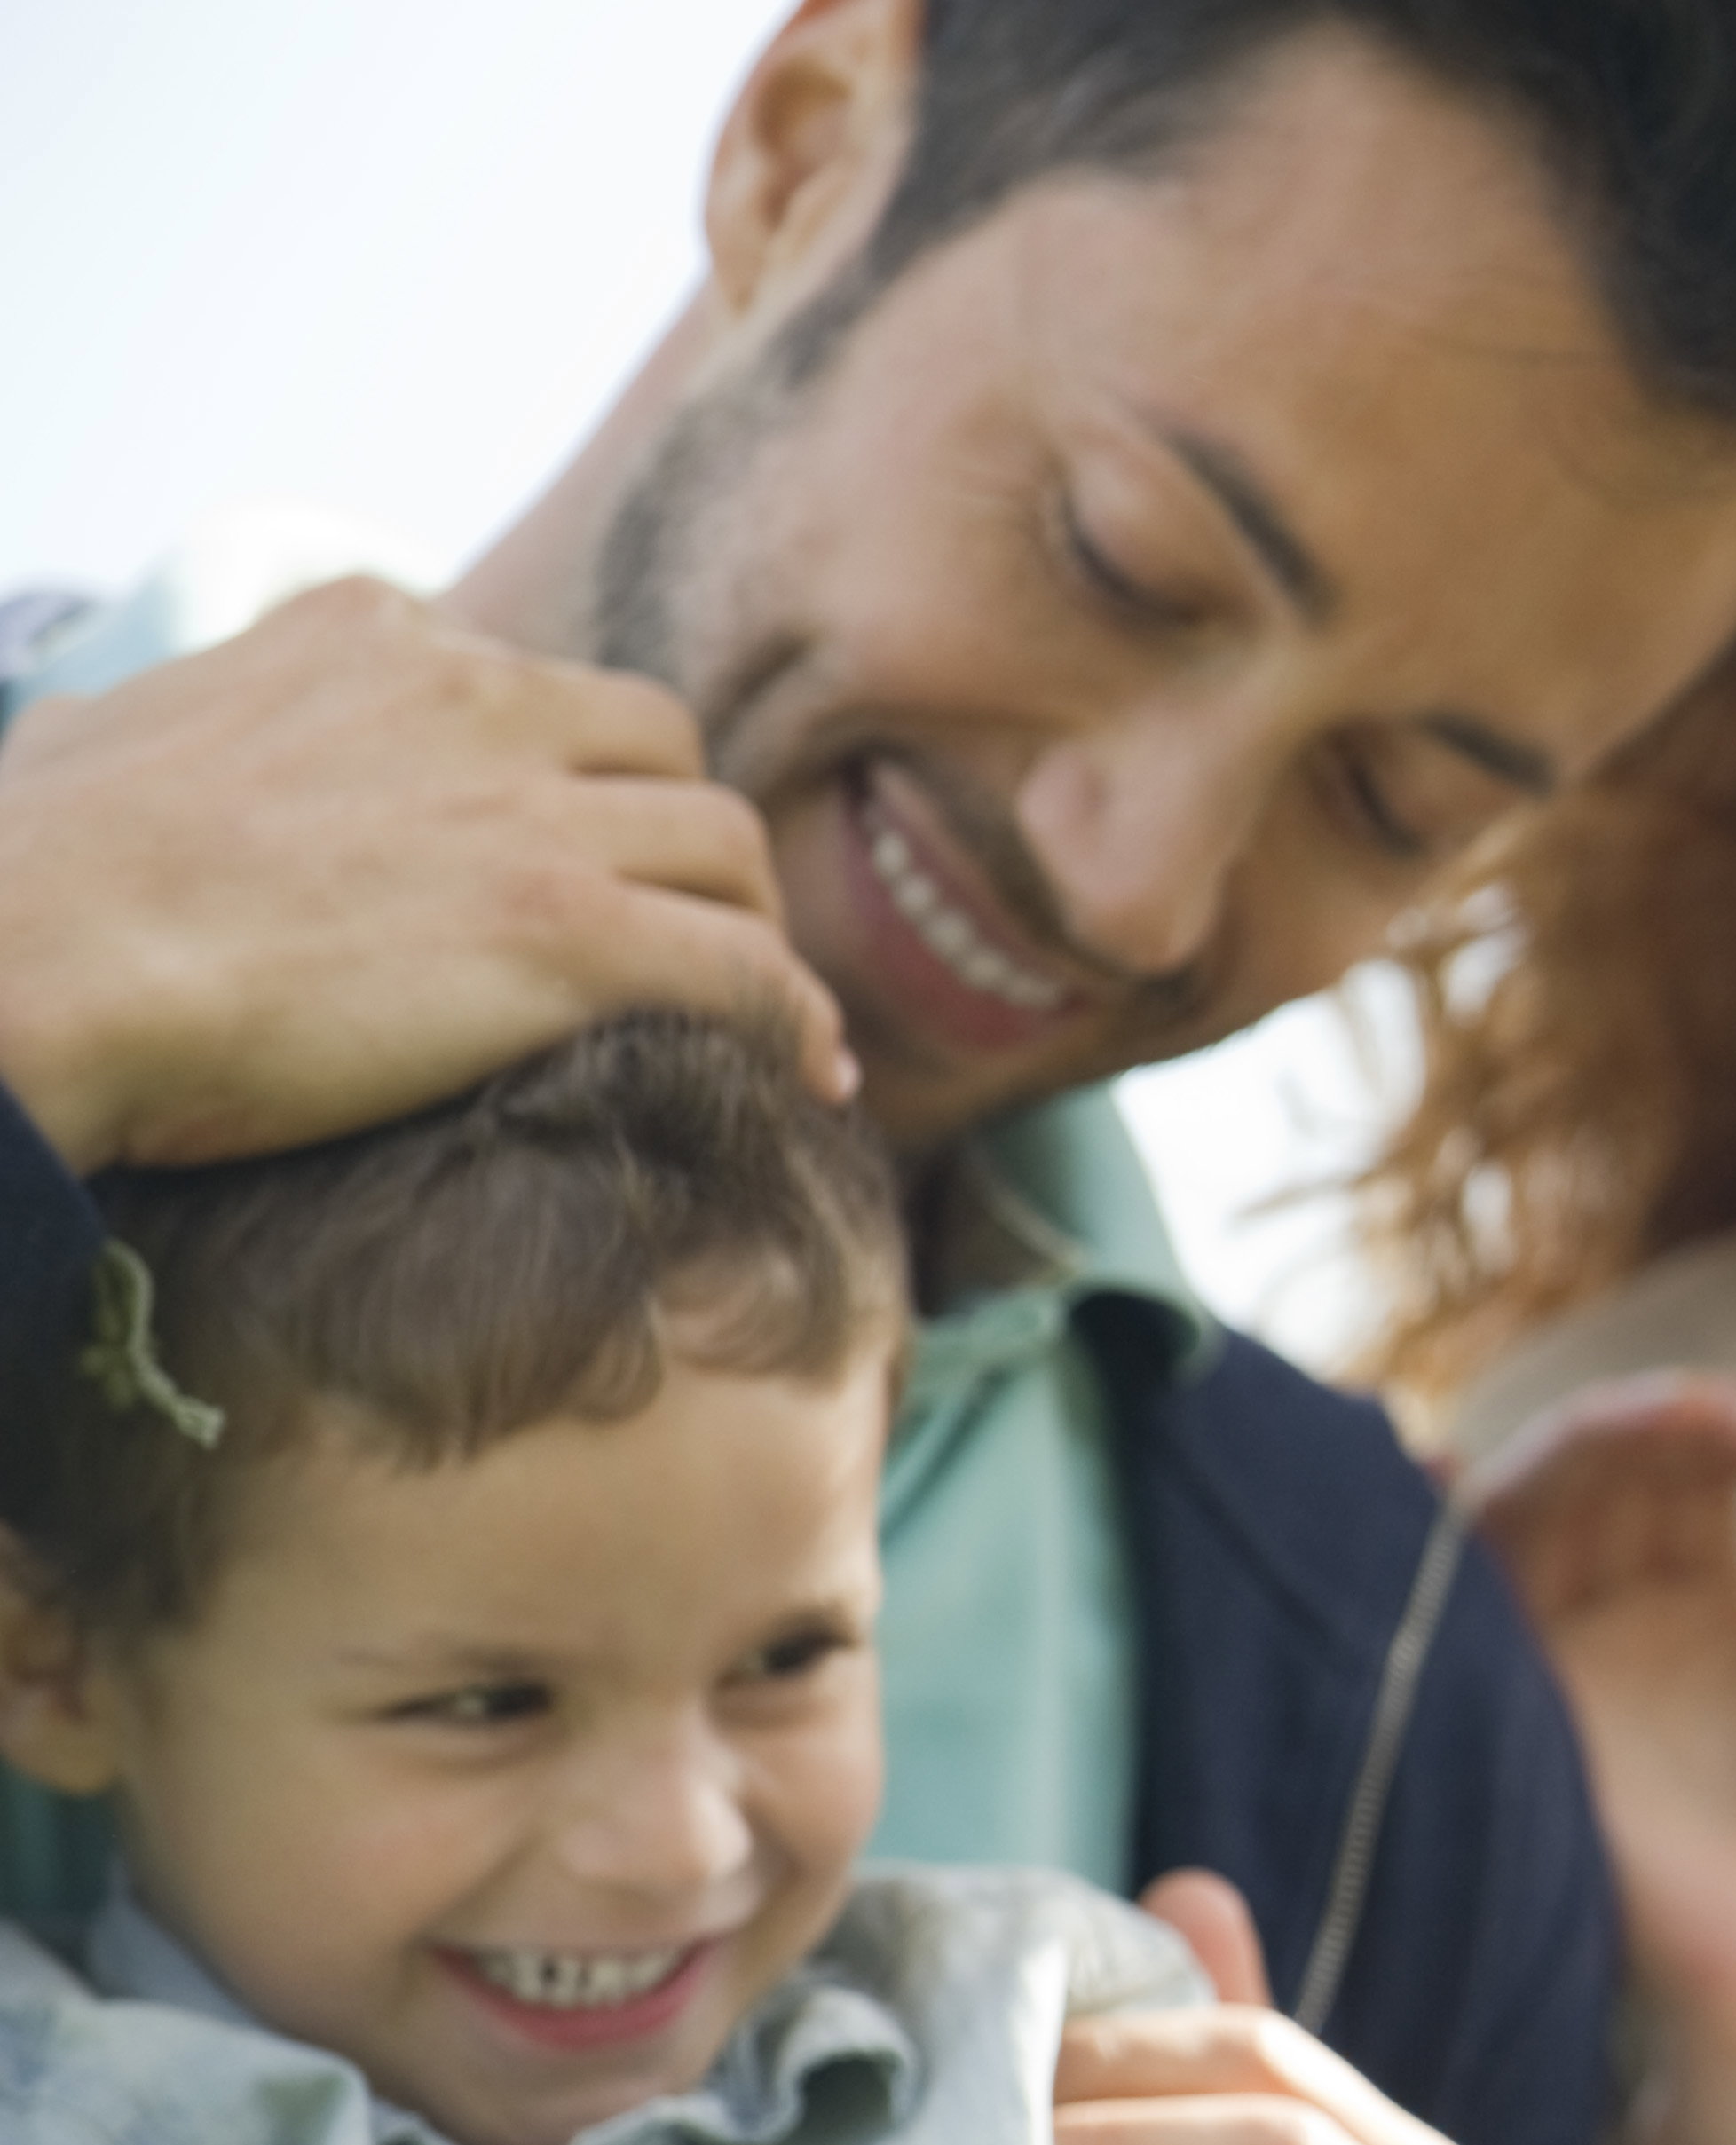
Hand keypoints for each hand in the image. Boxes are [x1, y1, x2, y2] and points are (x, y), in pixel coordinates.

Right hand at [0, 578, 846, 1166]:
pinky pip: (751, 965)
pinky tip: (812, 1073)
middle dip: (687, 836)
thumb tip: (176, 743)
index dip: (580, 772)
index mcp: (374, 634)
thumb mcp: (122, 733)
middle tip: (692, 928)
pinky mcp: (571, 930)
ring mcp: (534, 811)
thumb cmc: (40, 876)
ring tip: (758, 1006)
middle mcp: (475, 695)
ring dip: (753, 923)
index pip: (538, 681)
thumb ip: (204, 718)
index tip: (588, 845)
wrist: (35, 963)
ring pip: (730, 845)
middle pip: (662, 747)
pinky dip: (798, 1015)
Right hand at [1462, 1373, 1735, 2132]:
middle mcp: (1633, 1641)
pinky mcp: (1536, 1714)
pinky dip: (1510, 1499)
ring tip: (1653, 1415)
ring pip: (1541, 1512)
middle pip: (1608, 1479)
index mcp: (1715, 1629)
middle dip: (1647, 1422)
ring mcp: (1578, 1675)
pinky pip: (1483, 1583)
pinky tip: (1576, 1452)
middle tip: (1694, 1407)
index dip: (1713, 1425)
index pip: (1682, 1482)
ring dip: (1587, 1443)